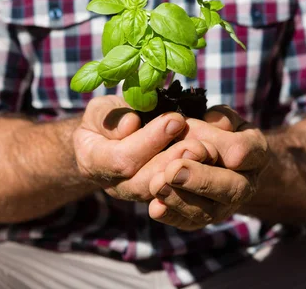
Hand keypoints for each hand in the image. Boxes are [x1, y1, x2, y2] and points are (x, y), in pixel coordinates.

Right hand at [73, 96, 211, 201]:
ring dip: (187, 173)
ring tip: (207, 151)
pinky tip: (211, 163)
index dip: (150, 141)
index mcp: (93, 161)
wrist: (106, 143)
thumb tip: (131, 123)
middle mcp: (114, 185)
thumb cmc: (104, 120)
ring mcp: (136, 194)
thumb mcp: (99, 110)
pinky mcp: (157, 196)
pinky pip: (176, 195)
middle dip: (172, 162)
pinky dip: (194, 180)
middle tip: (198, 144)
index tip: (175, 119)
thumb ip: (109, 117)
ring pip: (163, 193)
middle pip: (144, 182)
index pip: (121, 159)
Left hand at [148, 106, 270, 229]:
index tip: (205, 144)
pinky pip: (189, 223)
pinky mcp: (202, 220)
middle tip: (174, 169)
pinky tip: (155, 207)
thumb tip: (208, 122)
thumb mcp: (221, 117)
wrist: (213, 159)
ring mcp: (225, 206)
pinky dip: (171, 216)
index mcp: (254, 153)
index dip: (229, 148)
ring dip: (180, 199)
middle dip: (201, 179)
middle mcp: (245, 184)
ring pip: (209, 211)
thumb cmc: (215, 130)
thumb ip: (218, 119)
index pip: (248, 152)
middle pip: (232, 188)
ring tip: (158, 184)